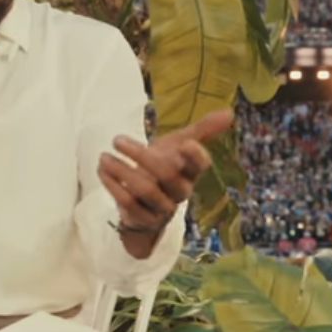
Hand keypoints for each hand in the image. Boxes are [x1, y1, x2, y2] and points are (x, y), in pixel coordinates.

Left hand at [97, 108, 234, 234]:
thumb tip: (229, 112)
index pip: (201, 165)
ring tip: (104, 156)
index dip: (195, 156)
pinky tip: (102, 171)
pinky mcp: (144, 219)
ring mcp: (162, 207)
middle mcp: (180, 191)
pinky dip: (113, 186)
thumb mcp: (179, 144)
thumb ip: (202, 129)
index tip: (185, 143)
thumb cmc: (165, 166)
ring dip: (122, 171)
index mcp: (190, 171)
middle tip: (117, 140)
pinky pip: (129, 204)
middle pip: (167, 174)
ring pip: (145, 190)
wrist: (144, 200)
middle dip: (141, 155)